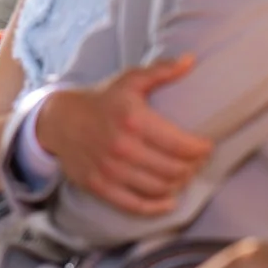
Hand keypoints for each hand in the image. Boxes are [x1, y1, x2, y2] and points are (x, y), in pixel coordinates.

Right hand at [35, 57, 212, 215]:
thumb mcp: (130, 80)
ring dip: (178, 185)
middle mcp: (122, 147)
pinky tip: (169, 200)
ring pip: (159, 188)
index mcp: (134, 119)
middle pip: (174, 169)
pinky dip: (157, 206)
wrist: (60, 121)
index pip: (181, 145)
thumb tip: (190, 60)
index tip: (206, 146)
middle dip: (192, 167)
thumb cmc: (103, 100)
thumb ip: (161, 71)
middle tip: (196, 162)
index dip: (201, 149)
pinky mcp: (100, 186)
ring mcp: (110, 169)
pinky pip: (136, 205)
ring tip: (183, 175)